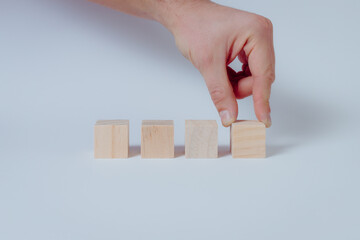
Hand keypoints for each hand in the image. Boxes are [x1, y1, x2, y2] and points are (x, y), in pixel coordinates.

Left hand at [160, 1, 274, 126]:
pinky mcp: (248, 46)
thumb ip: (220, 93)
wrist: (184, 15)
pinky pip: (247, 72)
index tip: (263, 120)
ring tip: (218, 74)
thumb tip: (230, 116)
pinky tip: (222, 72)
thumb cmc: (194, 27)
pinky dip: (234, 79)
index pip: (264, 75)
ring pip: (254, 77)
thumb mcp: (207, 64)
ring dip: (236, 84)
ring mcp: (256, 41)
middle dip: (241, 87)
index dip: (262, 100)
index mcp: (257, 33)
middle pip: (260, 77)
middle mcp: (261, 35)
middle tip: (222, 87)